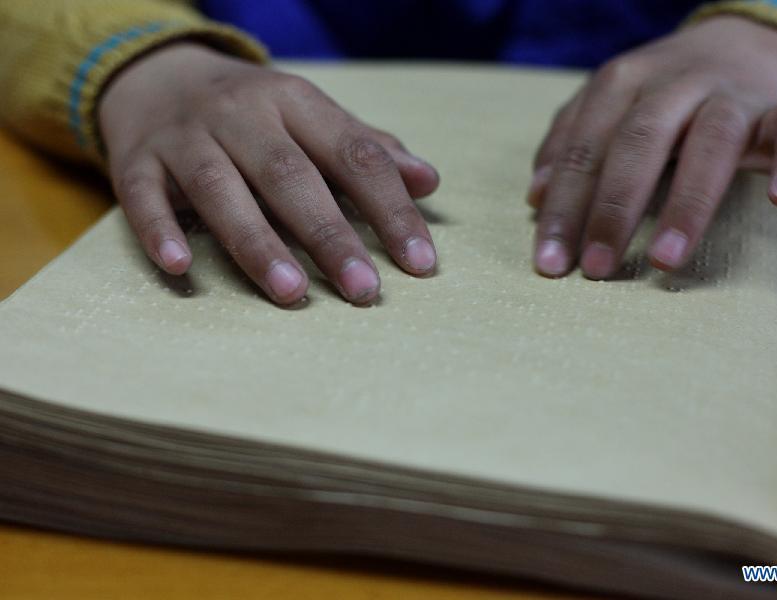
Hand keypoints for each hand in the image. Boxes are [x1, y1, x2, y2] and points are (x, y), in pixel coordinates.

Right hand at [99, 42, 438, 304]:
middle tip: (364, 290)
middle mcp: (241, 113)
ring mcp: (184, 136)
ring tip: (291, 293)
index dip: (391, 209)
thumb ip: (367, 151)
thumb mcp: (312, 119)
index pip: (354, 155)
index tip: (420, 263)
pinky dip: (159, 231)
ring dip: (256, 243)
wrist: (158, 76)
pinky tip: (180, 268)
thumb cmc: (256, 115)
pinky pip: (142, 196)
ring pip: (219, 189)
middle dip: (330, 236)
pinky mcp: (136, 160)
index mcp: (295, 101)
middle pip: (289, 176)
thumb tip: (428, 181)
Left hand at [528, 16, 776, 278]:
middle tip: (594, 268)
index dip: (564, 208)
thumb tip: (534, 198)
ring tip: (666, 260)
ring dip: (687, 202)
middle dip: (612, 210)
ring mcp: (730, 94)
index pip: (584, 150)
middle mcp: (672, 84)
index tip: (550, 263)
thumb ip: (570, 146)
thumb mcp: (607, 110)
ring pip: (712, 140)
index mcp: (620, 85)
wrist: (740, 45)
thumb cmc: (659, 97)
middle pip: (639, 143)